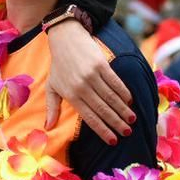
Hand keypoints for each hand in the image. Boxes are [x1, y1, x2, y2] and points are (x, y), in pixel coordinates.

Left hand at [43, 21, 133, 143]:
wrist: (65, 38)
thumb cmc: (58, 66)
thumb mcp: (51, 87)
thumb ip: (51, 108)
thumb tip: (47, 128)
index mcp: (71, 95)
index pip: (89, 117)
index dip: (102, 130)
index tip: (113, 140)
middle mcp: (82, 87)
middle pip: (102, 109)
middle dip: (116, 123)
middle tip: (127, 133)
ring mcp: (92, 75)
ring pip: (111, 97)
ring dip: (123, 109)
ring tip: (132, 119)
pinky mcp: (101, 64)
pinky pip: (115, 81)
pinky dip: (124, 92)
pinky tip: (130, 100)